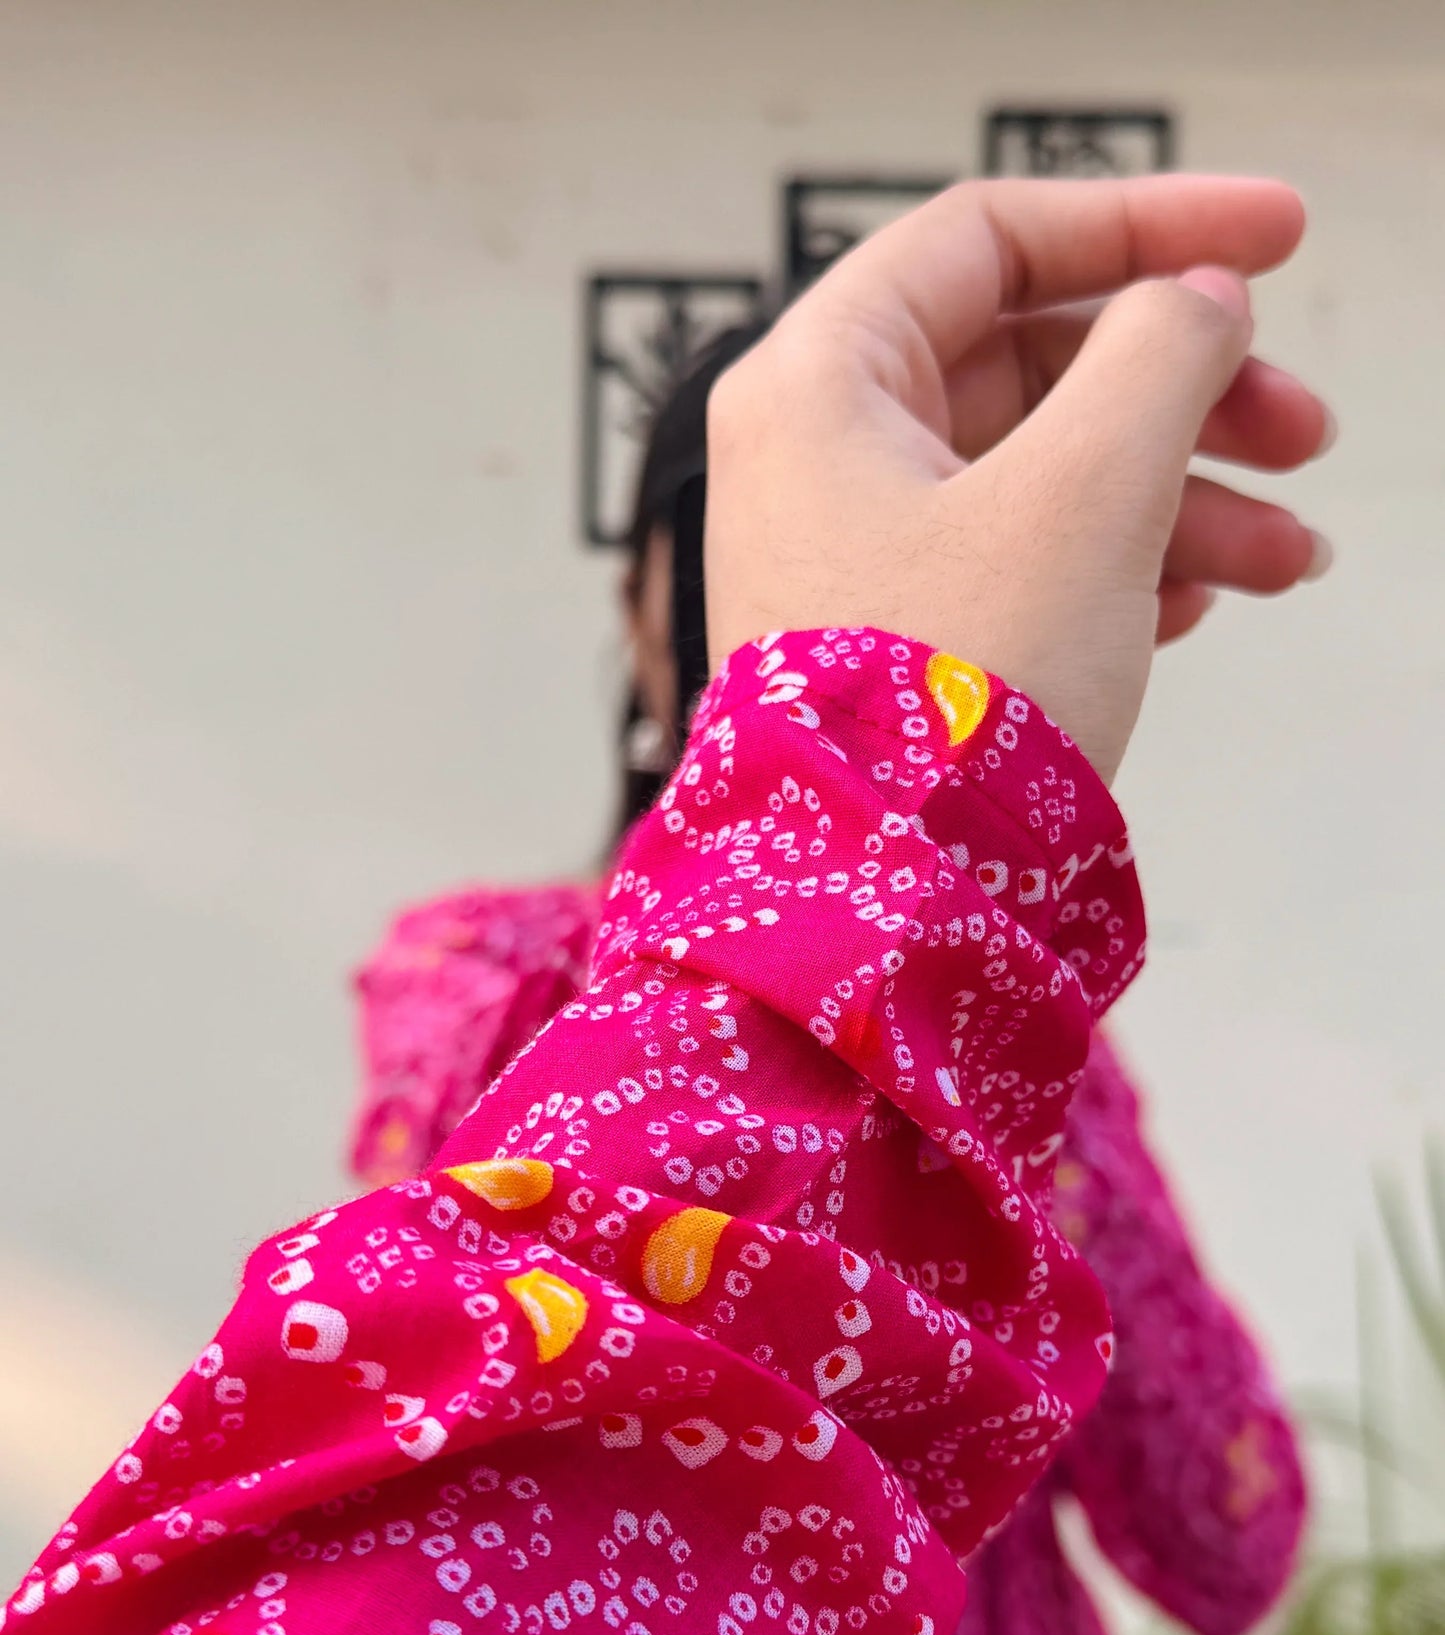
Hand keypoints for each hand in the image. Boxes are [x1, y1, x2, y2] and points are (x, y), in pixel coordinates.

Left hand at [705, 175, 1330, 781]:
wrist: (882, 920)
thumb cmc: (942, 710)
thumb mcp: (1082, 497)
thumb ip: (1158, 361)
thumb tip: (1197, 305)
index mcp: (820, 383)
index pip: (991, 238)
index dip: (1147, 221)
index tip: (1273, 240)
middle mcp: (818, 459)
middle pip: (1032, 363)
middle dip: (1183, 392)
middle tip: (1301, 433)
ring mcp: (851, 561)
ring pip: (1044, 476)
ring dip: (1180, 498)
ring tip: (1286, 556)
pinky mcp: (893, 650)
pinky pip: (1025, 568)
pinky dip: (1121, 572)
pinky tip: (1200, 604)